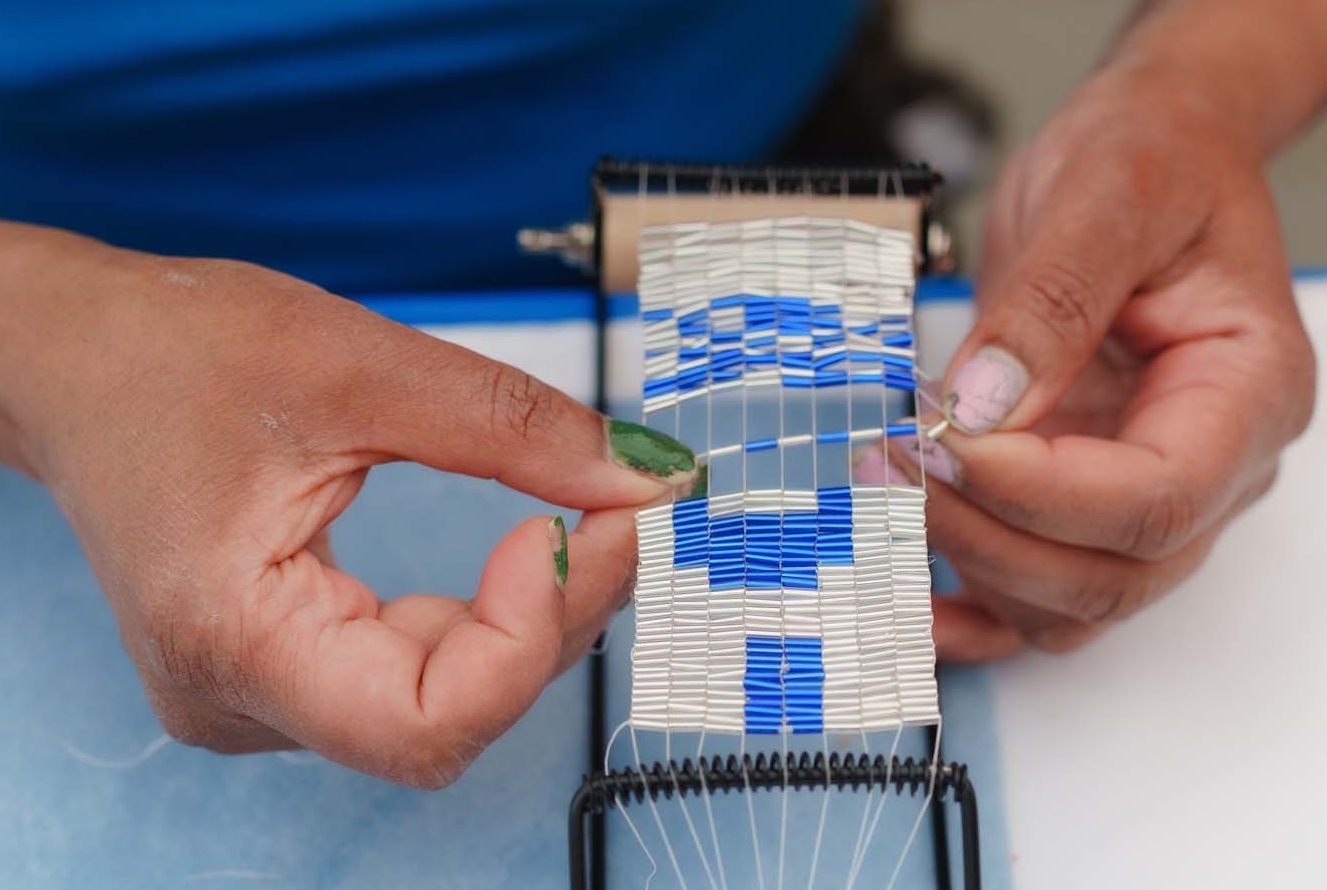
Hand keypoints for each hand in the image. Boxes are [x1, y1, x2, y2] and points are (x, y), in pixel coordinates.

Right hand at [0, 227, 697, 786]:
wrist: (80, 361)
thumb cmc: (177, 353)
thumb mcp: (360, 364)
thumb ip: (514, 427)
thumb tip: (645, 477)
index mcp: (232, 639)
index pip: (425, 722)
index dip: (531, 636)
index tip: (587, 524)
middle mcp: (241, 701)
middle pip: (446, 717)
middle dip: (553, 620)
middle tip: (620, 511)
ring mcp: (262, 696)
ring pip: (443, 705)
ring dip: (530, 623)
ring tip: (580, 521)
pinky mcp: (287, 669)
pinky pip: (416, 674)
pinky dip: (486, 620)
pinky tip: (519, 554)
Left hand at [857, 62, 1315, 658]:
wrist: (1146, 155)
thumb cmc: (1150, 161)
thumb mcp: (1107, 195)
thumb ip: (1054, 301)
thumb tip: (984, 405)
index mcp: (1245, 393)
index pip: (1156, 496)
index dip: (1040, 492)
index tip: (942, 439)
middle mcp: (1209, 468)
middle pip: (1110, 573)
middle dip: (986, 537)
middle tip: (887, 463)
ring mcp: (1142, 497)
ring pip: (1069, 603)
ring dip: (968, 565)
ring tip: (881, 487)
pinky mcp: (1078, 502)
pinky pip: (1035, 599)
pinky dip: (971, 612)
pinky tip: (907, 591)